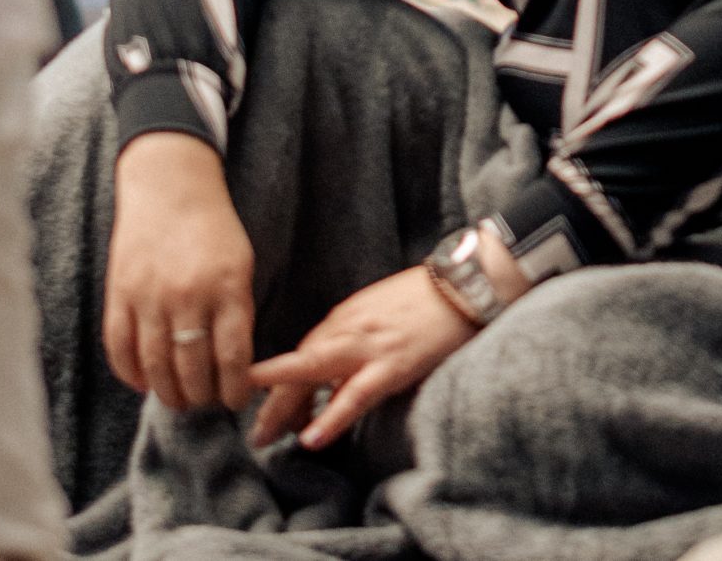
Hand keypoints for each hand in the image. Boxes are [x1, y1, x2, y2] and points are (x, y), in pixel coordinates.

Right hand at [105, 132, 255, 410]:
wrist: (170, 188)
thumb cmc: (214, 230)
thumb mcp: (241, 265)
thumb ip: (238, 312)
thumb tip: (233, 365)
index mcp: (227, 287)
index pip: (233, 355)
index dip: (235, 388)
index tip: (237, 401)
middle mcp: (187, 295)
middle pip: (192, 367)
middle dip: (202, 396)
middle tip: (206, 405)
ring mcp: (148, 296)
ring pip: (155, 365)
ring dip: (168, 392)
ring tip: (179, 401)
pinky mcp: (118, 294)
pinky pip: (120, 348)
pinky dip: (131, 374)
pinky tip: (145, 383)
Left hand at [249, 266, 475, 449]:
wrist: (466, 283)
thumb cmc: (428, 299)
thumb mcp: (381, 311)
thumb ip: (356, 336)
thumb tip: (338, 373)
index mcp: (345, 316)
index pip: (302, 353)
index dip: (279, 382)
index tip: (263, 406)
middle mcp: (348, 328)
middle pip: (298, 366)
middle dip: (270, 401)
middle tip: (255, 434)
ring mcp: (368, 346)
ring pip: (313, 375)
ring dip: (284, 406)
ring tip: (264, 436)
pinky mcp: (393, 364)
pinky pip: (356, 395)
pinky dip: (332, 416)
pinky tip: (313, 438)